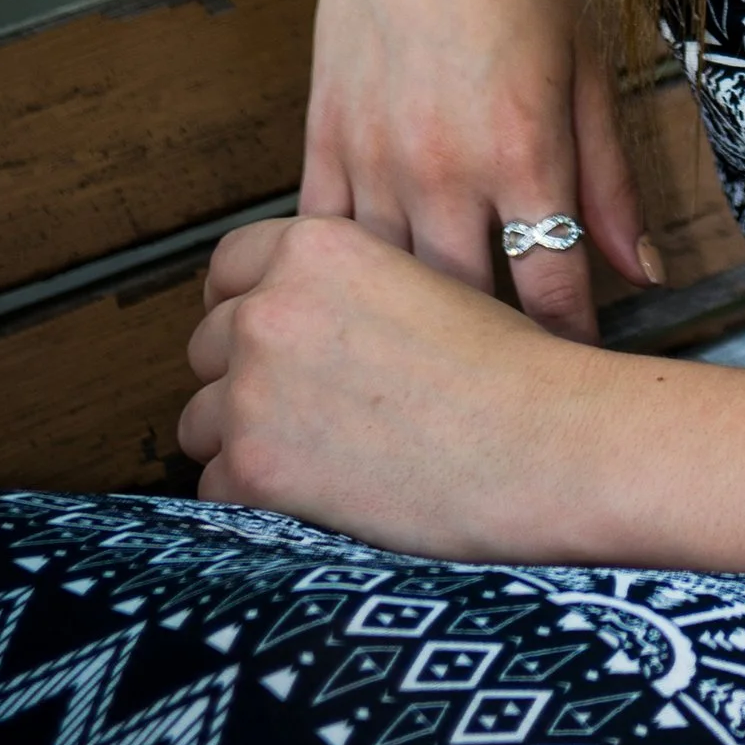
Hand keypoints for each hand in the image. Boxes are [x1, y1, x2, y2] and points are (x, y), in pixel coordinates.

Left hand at [180, 214, 599, 556]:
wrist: (546, 440)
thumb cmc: (509, 366)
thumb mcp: (425, 279)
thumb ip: (349, 284)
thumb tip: (304, 315)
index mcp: (316, 246)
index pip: (229, 266)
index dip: (244, 304)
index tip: (264, 336)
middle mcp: (272, 307)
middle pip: (206, 344)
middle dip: (242, 377)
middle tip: (299, 408)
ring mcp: (255, 387)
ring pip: (199, 417)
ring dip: (241, 439)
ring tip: (309, 457)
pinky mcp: (255, 466)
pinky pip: (213, 486)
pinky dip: (253, 498)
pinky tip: (313, 495)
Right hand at [301, 0, 654, 343]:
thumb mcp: (589, 64)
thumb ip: (610, 177)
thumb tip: (642, 275)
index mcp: (522, 152)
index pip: (551, 297)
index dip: (572, 348)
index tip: (585, 377)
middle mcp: (441, 167)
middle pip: (467, 310)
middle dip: (495, 357)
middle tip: (516, 394)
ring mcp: (370, 154)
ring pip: (388, 288)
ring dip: (416, 330)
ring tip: (439, 370)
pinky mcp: (321, 133)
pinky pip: (322, 240)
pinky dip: (345, 280)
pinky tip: (363, 308)